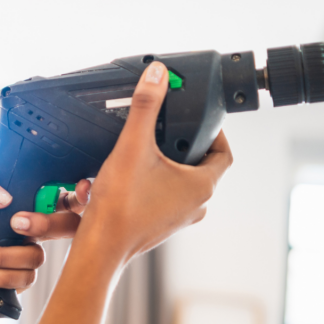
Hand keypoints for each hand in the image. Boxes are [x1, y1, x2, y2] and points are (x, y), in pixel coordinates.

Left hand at [0, 172, 90, 303]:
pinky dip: (2, 274)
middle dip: (47, 223)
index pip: (58, 194)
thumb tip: (2, 196)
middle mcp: (29, 229)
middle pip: (65, 225)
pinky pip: (26, 278)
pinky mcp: (19, 280)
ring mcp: (26, 255)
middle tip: (16, 222)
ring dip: (4, 255)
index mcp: (19, 204)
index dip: (78, 193)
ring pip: (37, 255)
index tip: (81, 189)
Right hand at [75, 60, 232, 263]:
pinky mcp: (160, 225)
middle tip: (166, 130)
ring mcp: (179, 217)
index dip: (215, 133)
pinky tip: (128, 176)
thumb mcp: (132, 146)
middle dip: (183, 146)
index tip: (198, 120)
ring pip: (181, 182)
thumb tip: (157, 75)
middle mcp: (196, 204)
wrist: (99, 248)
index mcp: (201, 185)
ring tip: (143, 151)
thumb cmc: (120, 206)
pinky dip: (152, 183)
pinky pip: (163, 197)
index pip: (224, 153)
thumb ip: (145, 107)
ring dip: (165, 166)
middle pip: (201, 166)